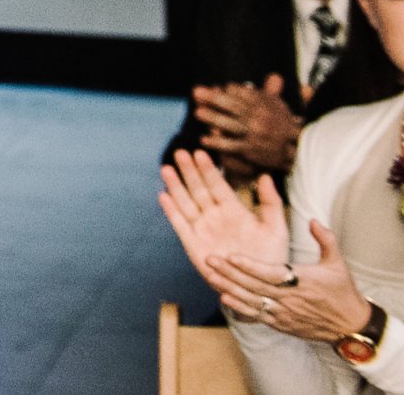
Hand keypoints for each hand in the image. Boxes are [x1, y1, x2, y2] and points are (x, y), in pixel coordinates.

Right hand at [161, 150, 288, 305]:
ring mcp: (203, 230)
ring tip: (166, 169)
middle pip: (198, 190)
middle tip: (180, 153)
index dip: (208, 169)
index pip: (218, 185)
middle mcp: (215, 217)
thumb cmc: (271, 259)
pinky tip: (163, 196)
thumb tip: (265, 176)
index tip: (200, 152)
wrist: (259, 288)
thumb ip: (270, 203)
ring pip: (186, 203)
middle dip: (189, 171)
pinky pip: (180, 225)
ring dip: (176, 186)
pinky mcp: (193, 245)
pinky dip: (171, 211)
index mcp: (234, 210)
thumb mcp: (276, 229)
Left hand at [196, 78, 302, 175]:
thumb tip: (275, 75)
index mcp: (265, 106)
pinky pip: (230, 145)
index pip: (243, 94)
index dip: (228, 90)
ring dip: (213, 118)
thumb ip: (272, 91)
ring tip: (197, 112)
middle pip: (233, 106)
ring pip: (230, 124)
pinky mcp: (250, 150)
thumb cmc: (284, 126)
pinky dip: (216, 142)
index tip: (216, 86)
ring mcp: (254, 134)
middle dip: (213, 99)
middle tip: (196, 92)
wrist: (296, 152)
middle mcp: (259, 119)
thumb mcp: (280, 107)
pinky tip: (203, 139)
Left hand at [220, 220, 379, 342]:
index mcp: (302, 282)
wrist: (352, 326)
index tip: (231, 255)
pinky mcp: (282, 324)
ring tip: (210, 276)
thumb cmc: (343, 292)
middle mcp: (290, 299)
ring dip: (229, 288)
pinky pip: (258, 315)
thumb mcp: (338, 263)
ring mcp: (284, 313)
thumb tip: (313, 220)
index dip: (250, 265)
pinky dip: (241, 307)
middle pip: (255, 285)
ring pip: (252, 300)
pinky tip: (225, 298)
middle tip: (209, 260)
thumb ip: (325, 239)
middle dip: (230, 273)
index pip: (271, 273)